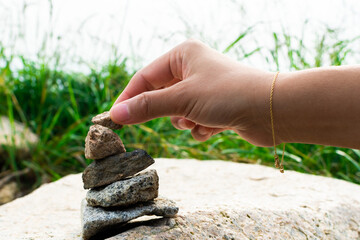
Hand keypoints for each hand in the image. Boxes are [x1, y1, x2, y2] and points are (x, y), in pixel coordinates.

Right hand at [110, 40, 273, 145]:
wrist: (272, 111)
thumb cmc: (228, 95)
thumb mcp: (181, 99)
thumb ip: (147, 107)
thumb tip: (117, 115)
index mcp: (182, 55)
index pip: (145, 77)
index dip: (129, 98)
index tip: (115, 118)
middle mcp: (193, 68)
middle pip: (161, 96)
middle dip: (168, 112)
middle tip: (174, 120)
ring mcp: (204, 89)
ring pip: (177, 112)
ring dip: (185, 122)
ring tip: (200, 120)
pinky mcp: (214, 107)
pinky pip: (194, 122)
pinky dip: (200, 128)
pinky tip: (216, 127)